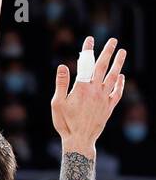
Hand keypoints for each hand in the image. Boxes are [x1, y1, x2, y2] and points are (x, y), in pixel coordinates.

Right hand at [51, 37, 125, 156]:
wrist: (80, 140)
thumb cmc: (65, 123)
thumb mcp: (57, 103)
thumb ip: (61, 83)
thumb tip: (63, 66)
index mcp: (81, 88)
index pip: (85, 64)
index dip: (87, 50)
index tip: (90, 39)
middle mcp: (95, 91)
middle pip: (103, 67)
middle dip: (108, 52)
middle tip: (113, 41)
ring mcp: (104, 99)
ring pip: (113, 77)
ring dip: (118, 63)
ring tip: (123, 52)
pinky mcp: (109, 107)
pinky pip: (117, 92)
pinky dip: (120, 83)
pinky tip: (121, 76)